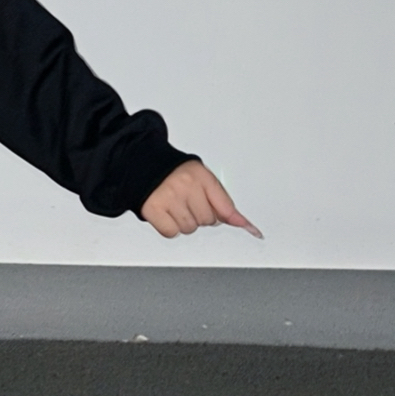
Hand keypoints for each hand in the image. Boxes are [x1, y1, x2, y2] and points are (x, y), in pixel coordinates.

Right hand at [140, 160, 261, 239]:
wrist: (139, 162)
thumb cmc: (171, 172)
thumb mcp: (199, 177)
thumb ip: (220, 200)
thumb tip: (241, 222)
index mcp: (201, 176)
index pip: (225, 204)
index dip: (237, 219)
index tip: (255, 232)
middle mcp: (186, 186)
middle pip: (208, 221)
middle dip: (199, 215)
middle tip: (187, 203)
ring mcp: (169, 197)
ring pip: (190, 228)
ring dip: (184, 222)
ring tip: (175, 206)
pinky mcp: (153, 209)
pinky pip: (172, 232)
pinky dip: (169, 228)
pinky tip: (166, 214)